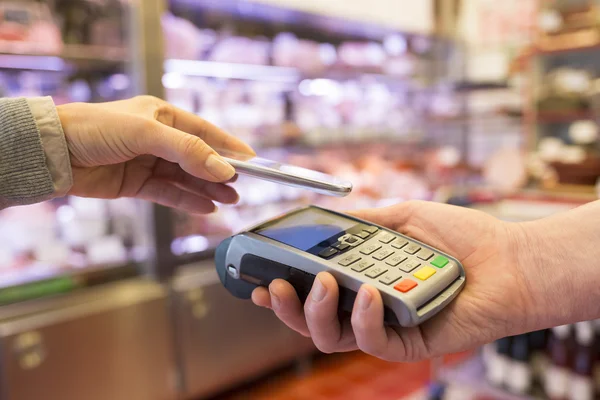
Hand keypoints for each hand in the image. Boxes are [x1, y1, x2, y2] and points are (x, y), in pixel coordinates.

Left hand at [57, 96, 254, 213]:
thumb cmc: (96, 129)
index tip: (252, 160)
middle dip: (220, 173)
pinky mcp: (137, 184)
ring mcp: (148, 162)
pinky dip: (187, 202)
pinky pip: (169, 194)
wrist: (55, 153)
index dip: (229, 146)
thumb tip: (223, 170)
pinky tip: (206, 208)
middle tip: (242, 187)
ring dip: (208, 189)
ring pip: (186, 179)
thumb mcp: (148, 134)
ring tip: (230, 200)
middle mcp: (158, 139)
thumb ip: (188, 152)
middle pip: (198, 159)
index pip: (205, 132)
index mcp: (162, 116)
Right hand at [252, 201, 532, 361]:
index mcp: (361, 280)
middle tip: (276, 285)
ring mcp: (385, 327)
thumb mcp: (404, 216)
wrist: (509, 258)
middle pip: (311, 321)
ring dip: (316, 313)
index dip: (281, 291)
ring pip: (331, 339)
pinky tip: (369, 293)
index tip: (257, 279)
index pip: (311, 292)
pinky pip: (372, 341)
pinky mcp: (407, 343)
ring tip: (324, 282)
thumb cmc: (460, 236)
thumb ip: (364, 220)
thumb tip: (325, 218)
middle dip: (286, 308)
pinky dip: (363, 318)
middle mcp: (367, 307)